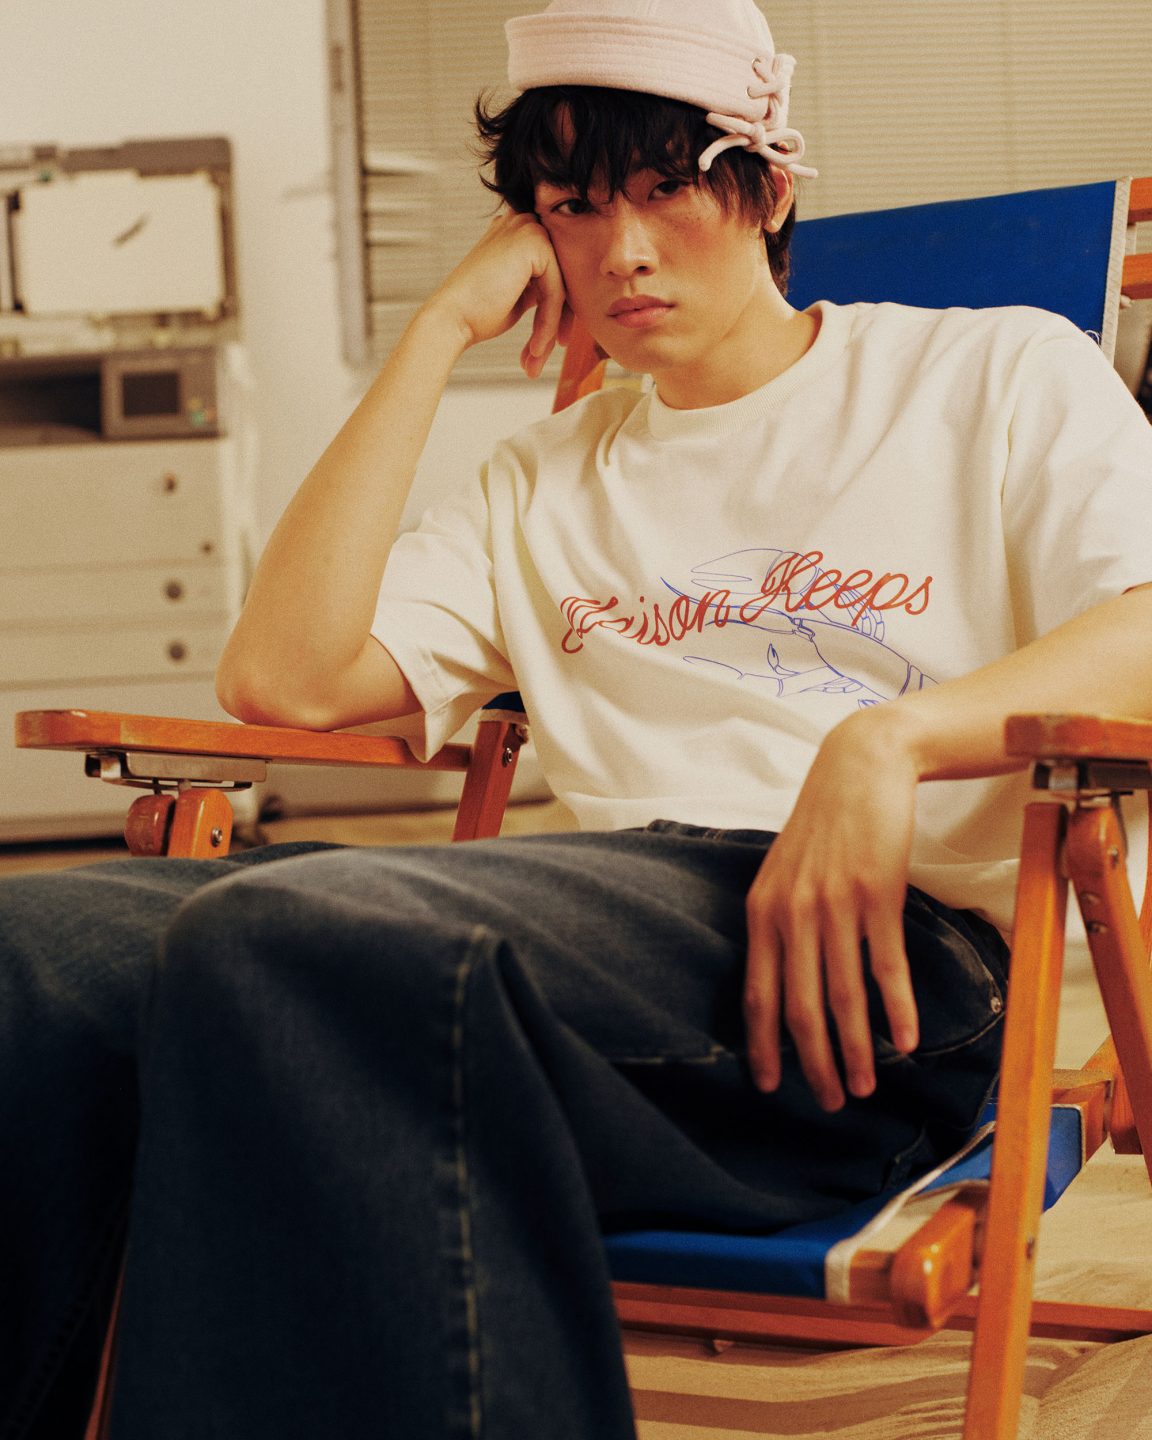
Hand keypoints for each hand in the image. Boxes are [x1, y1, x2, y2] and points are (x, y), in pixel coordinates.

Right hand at [423, 210, 572, 378]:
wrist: (450, 319)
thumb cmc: (477, 313)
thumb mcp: (518, 295)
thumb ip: (541, 286)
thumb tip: (570, 295)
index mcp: (516, 232)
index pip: (552, 271)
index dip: (555, 310)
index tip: (547, 345)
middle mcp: (522, 222)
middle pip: (561, 277)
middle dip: (558, 320)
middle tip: (541, 355)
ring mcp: (528, 228)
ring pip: (560, 286)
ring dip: (551, 327)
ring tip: (536, 356)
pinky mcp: (535, 242)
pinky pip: (556, 290)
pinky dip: (548, 322)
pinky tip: (535, 347)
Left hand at [744, 711, 921, 1110]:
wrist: (860, 768)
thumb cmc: (823, 825)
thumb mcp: (783, 871)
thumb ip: (779, 922)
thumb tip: (780, 981)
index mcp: (762, 911)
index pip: (756, 994)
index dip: (763, 1045)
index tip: (771, 1086)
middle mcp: (792, 913)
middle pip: (800, 1007)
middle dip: (814, 1063)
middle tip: (831, 1102)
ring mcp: (834, 905)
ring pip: (844, 996)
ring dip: (857, 1050)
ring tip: (867, 1087)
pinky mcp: (877, 894)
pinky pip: (886, 966)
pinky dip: (898, 1008)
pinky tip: (907, 1041)